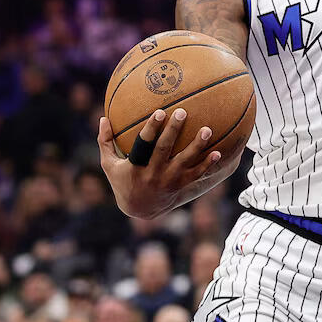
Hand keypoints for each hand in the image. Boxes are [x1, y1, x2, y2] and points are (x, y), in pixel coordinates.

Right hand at [97, 108, 220, 218]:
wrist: (140, 209)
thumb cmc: (123, 180)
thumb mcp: (109, 164)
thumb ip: (105, 142)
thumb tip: (102, 118)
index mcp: (136, 166)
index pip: (143, 145)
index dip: (151, 129)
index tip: (159, 112)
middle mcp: (154, 173)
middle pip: (165, 150)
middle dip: (173, 130)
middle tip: (182, 112)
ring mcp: (169, 180)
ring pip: (185, 161)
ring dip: (197, 145)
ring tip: (207, 129)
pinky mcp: (181, 185)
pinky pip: (197, 174)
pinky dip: (208, 164)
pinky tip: (218, 152)